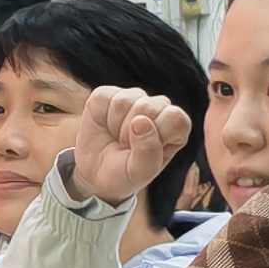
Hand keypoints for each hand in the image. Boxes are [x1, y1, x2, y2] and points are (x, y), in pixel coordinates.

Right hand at [75, 85, 194, 205]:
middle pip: (149, 107)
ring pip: (125, 101)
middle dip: (131, 133)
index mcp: (175, 127)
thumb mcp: (139, 173)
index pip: (175, 118)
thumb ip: (148, 152)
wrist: (93, 173)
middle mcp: (159, 108)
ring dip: (116, 126)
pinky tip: (105, 126)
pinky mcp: (110, 93)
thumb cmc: (123, 174)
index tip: (144, 151)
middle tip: (126, 148)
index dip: (156, 135)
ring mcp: (135, 98)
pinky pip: (106, 97)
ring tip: (116, 139)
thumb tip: (141, 120)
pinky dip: (101, 116)